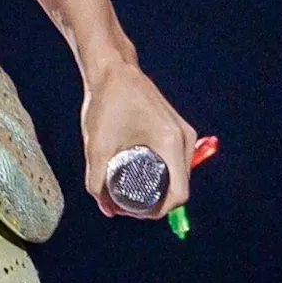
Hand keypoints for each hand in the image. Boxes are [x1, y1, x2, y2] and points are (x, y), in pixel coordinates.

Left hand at [79, 61, 197, 218]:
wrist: (113, 70)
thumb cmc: (106, 103)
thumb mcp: (96, 147)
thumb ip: (97, 183)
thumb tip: (106, 210)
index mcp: (172, 143)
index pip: (179, 194)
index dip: (158, 212)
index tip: (134, 211)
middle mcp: (185, 138)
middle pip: (180, 186)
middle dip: (156, 202)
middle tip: (128, 204)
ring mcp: (183, 132)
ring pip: (178, 174)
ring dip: (159, 188)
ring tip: (131, 191)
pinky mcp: (176, 128)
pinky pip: (175, 161)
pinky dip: (161, 173)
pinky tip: (141, 176)